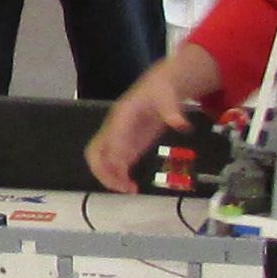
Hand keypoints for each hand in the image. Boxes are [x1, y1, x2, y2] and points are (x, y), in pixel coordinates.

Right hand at [87, 63, 195, 189]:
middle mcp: (114, 127)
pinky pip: (115, 163)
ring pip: (102, 160)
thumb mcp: (169, 97)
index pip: (110, 139)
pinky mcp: (127, 145)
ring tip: (129, 190)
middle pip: (95, 152)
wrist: (160, 87)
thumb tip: (181, 124)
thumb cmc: (161, 90)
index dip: (113, 158)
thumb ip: (173, 111)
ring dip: (110, 177)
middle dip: (103, 171)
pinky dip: (119, 176)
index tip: (124, 174)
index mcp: (121, 115)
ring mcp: (119, 137)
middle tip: (121, 186)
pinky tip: (131, 186)